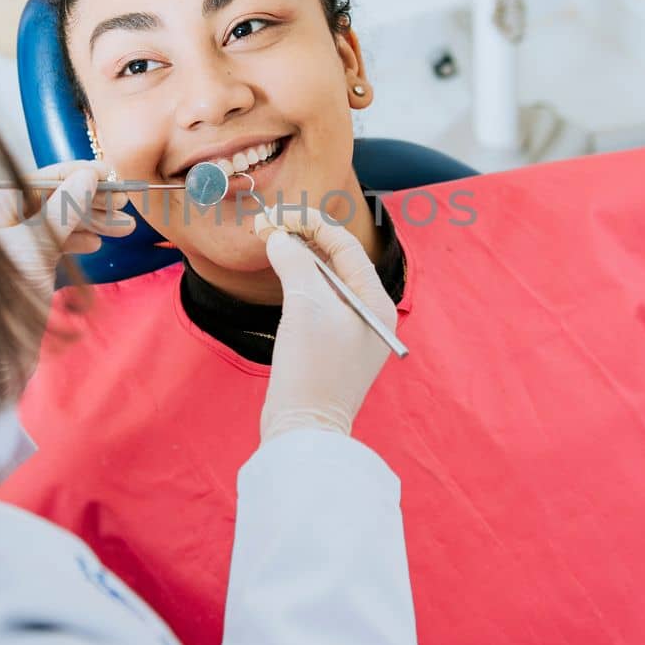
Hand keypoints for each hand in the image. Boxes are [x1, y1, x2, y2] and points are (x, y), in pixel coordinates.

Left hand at [0, 161, 133, 298]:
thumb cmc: (6, 292)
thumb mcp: (38, 245)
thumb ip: (65, 209)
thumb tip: (87, 177)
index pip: (42, 180)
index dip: (77, 174)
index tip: (109, 173)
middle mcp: (4, 222)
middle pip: (54, 201)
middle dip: (91, 201)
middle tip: (124, 202)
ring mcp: (17, 245)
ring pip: (60, 224)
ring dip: (93, 223)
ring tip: (125, 226)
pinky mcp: (28, 267)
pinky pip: (57, 245)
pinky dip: (78, 243)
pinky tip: (97, 243)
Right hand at [255, 207, 398, 441]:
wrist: (304, 429)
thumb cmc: (311, 368)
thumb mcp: (304, 307)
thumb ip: (294, 263)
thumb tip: (278, 237)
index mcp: (376, 302)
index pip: (346, 247)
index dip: (311, 224)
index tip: (278, 215)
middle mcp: (370, 314)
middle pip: (338, 261)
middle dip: (304, 238)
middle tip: (269, 225)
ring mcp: (352, 332)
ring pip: (326, 279)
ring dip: (300, 258)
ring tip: (271, 240)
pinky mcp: (332, 346)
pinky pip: (318, 300)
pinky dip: (299, 282)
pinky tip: (281, 271)